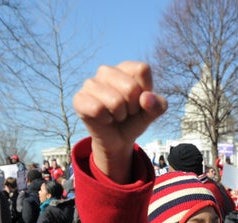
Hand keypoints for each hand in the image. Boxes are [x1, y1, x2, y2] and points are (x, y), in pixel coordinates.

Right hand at [72, 61, 167, 182]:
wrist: (118, 140)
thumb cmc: (135, 119)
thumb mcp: (152, 113)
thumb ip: (158, 105)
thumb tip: (146, 98)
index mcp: (126, 68)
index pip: (142, 70)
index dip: (145, 90)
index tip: (140, 100)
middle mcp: (106, 71)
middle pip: (131, 87)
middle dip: (133, 107)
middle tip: (127, 111)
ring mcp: (90, 83)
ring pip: (115, 101)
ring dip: (120, 115)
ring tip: (115, 115)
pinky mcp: (79, 99)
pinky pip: (97, 109)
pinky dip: (106, 120)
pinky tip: (104, 119)